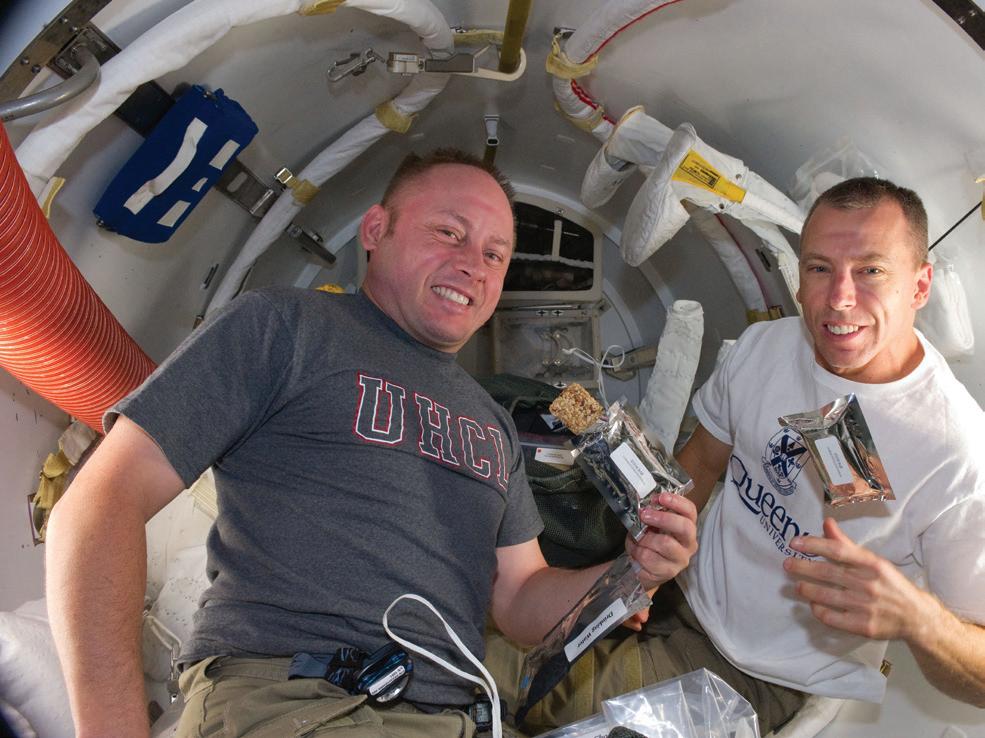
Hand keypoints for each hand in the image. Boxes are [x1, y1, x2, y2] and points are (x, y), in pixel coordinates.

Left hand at [626, 492, 697, 589]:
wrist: (645, 569)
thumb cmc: (650, 542)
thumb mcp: (651, 526)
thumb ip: (652, 515)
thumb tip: (644, 506)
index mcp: (687, 528)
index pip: (690, 511)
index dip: (676, 502)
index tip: (660, 497)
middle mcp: (689, 544)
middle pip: (684, 527)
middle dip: (662, 518)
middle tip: (644, 515)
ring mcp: (681, 560)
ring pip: (664, 543)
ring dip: (644, 539)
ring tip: (636, 539)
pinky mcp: (669, 573)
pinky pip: (650, 559)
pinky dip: (637, 552)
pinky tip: (635, 552)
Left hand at [785, 517, 928, 640]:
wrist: (917, 617)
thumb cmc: (891, 584)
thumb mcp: (874, 561)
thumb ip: (847, 543)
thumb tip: (826, 523)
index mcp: (873, 564)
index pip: (839, 550)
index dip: (814, 545)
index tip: (795, 543)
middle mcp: (869, 584)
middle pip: (829, 573)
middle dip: (803, 567)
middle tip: (787, 564)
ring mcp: (867, 606)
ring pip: (828, 596)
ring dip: (808, 589)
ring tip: (797, 586)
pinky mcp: (864, 626)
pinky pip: (833, 618)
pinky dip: (819, 610)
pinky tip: (814, 605)